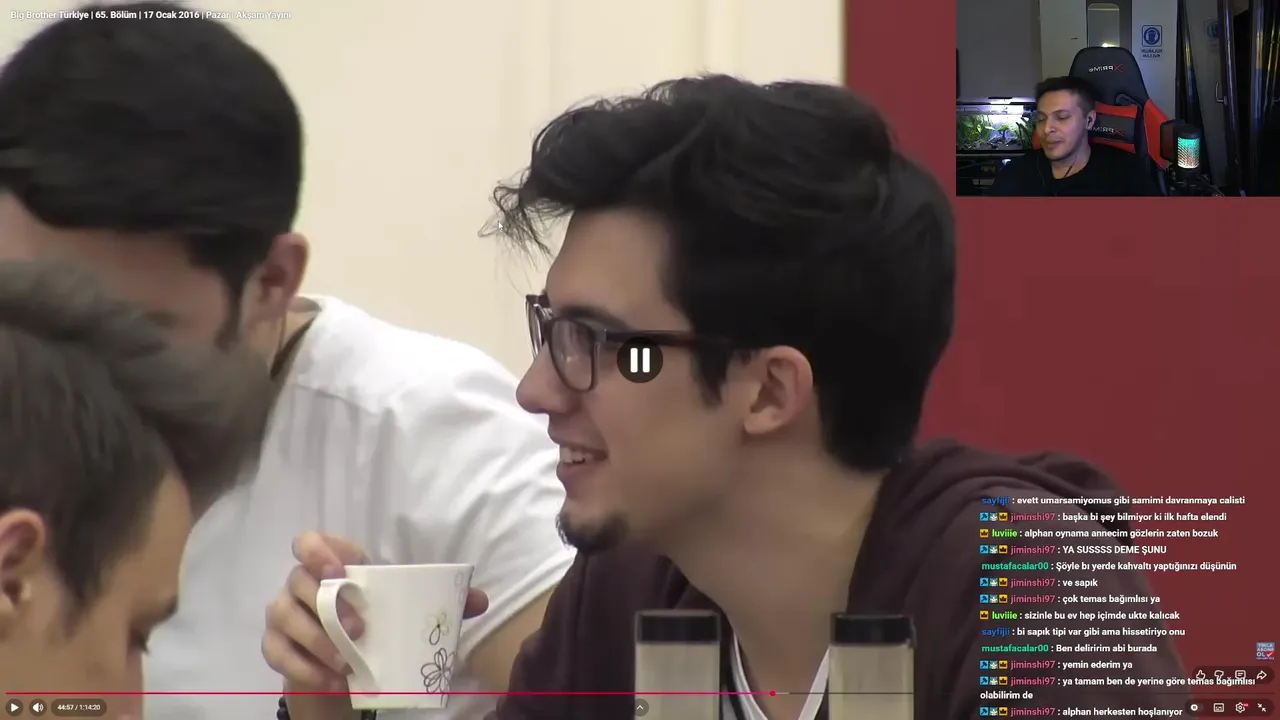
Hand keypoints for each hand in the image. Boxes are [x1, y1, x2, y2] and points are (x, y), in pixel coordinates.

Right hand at [262, 532, 490, 715]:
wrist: (344, 665)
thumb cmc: (375, 623)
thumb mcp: (408, 610)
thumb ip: (444, 602)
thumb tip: (481, 599)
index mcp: (334, 563)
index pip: (312, 541)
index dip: (320, 549)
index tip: (341, 570)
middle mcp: (302, 582)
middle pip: (298, 578)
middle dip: (327, 603)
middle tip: (358, 630)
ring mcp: (283, 612)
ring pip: (284, 614)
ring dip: (316, 639)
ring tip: (347, 662)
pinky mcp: (274, 645)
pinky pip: (277, 650)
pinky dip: (303, 666)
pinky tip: (329, 678)